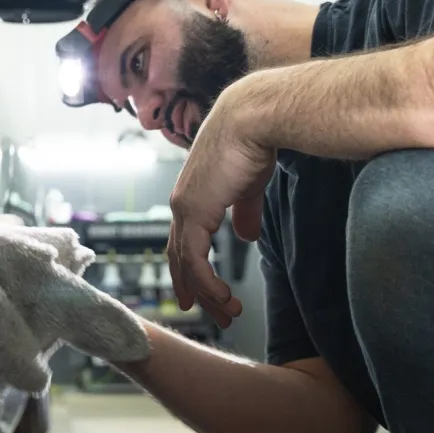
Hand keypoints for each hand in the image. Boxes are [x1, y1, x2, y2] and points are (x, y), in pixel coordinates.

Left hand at [168, 92, 275, 326]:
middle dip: (194, 289)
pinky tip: (223, 297)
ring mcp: (184, 208)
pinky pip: (194, 259)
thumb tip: (246, 236)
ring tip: (228, 313)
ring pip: (185, 264)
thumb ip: (243, 212)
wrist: (253, 118)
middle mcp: (181, 204)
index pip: (183, 241)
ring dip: (206, 293)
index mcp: (192, 196)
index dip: (189, 270)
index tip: (200, 294)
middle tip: (212, 314)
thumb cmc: (254, 142)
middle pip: (179, 258)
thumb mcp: (248, 186)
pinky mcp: (193, 212)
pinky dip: (207, 283)